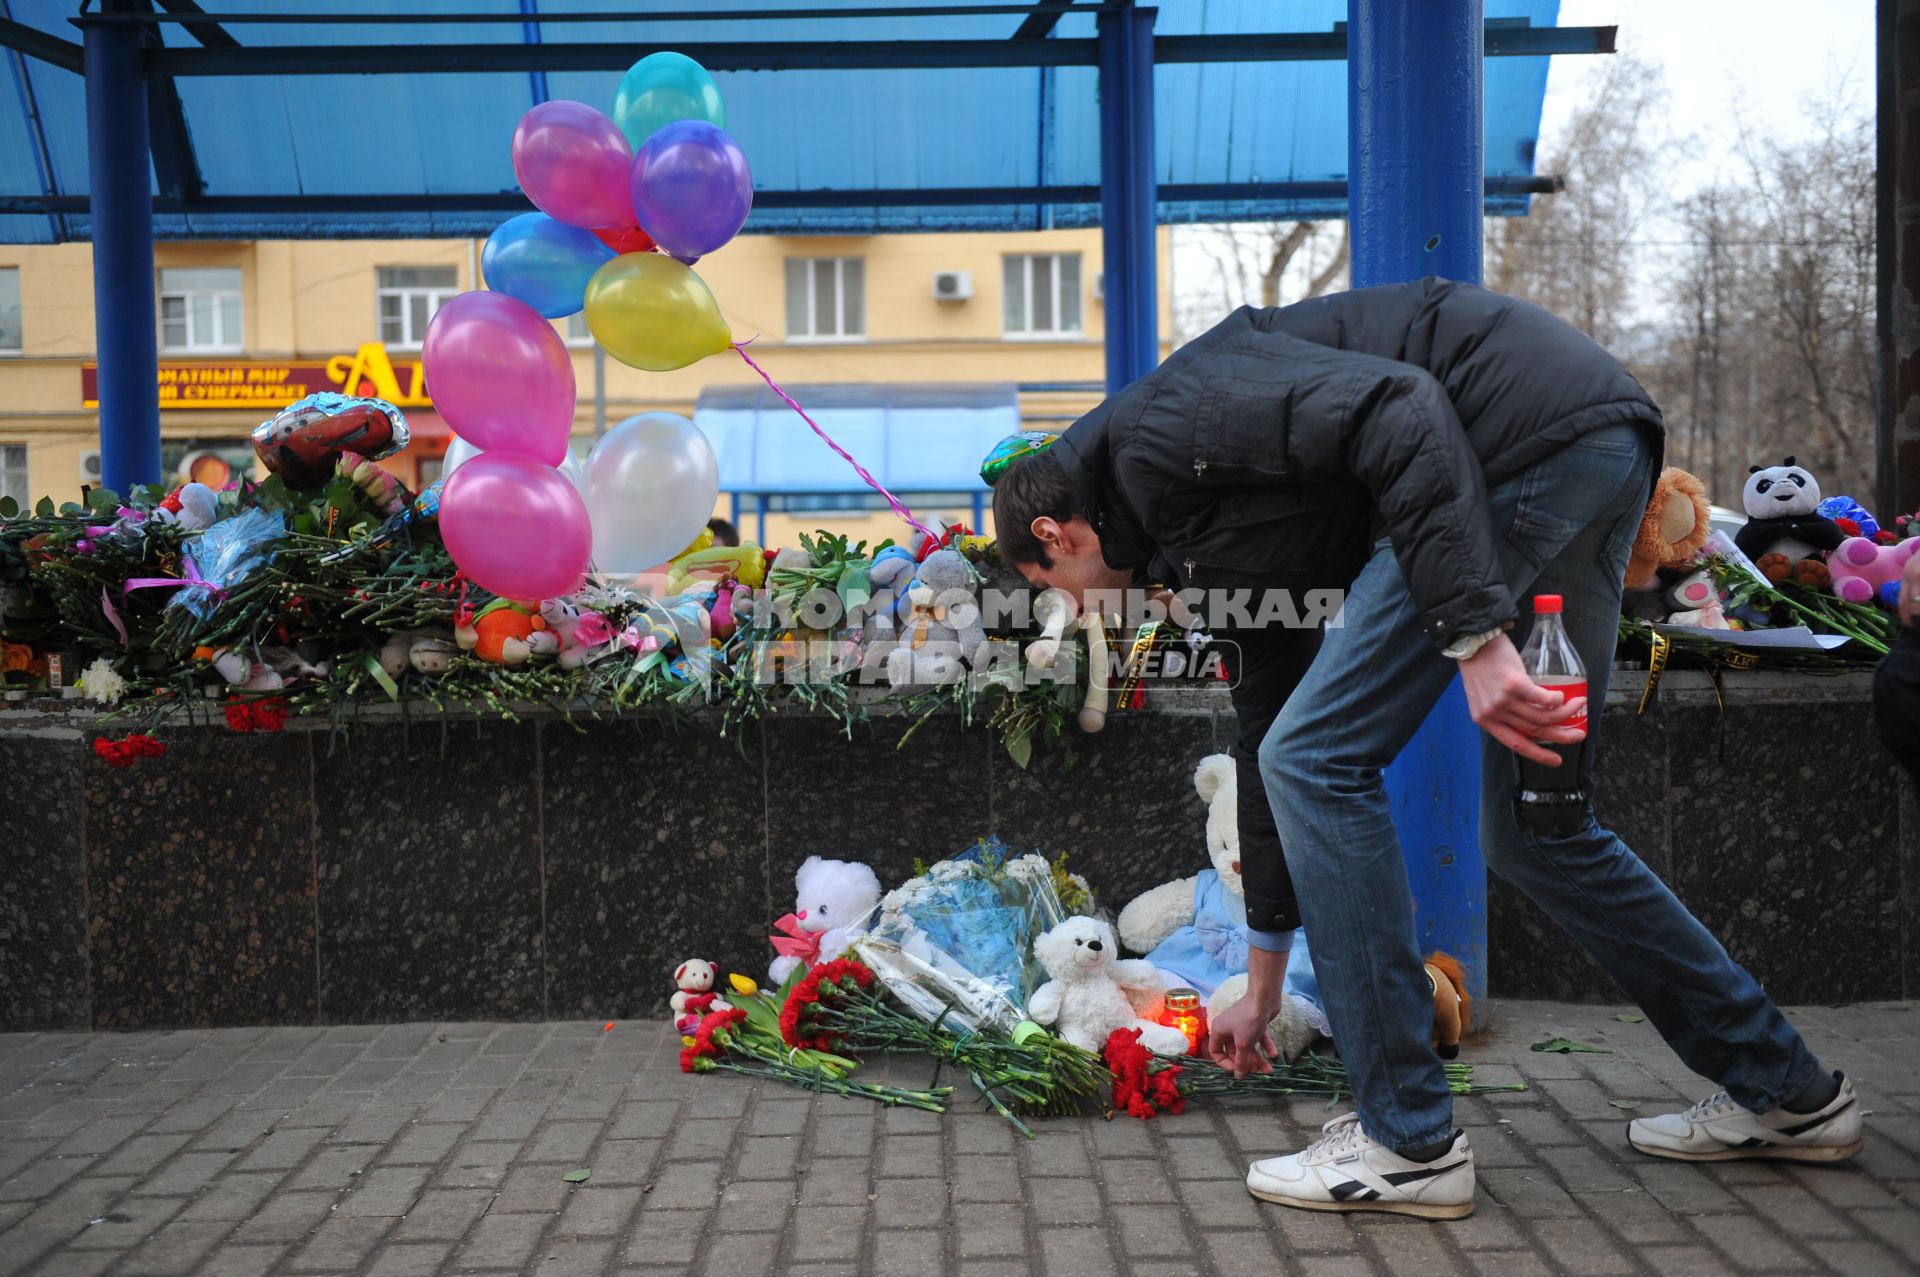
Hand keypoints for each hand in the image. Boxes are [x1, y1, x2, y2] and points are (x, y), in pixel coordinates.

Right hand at [1207, 994, 1278, 1077]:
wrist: (1264, 997)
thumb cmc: (1249, 1019)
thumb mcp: (1243, 1044)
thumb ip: (1241, 1061)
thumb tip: (1239, 1077)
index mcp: (1219, 1031)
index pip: (1216, 1052)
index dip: (1225, 1064)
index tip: (1237, 1070)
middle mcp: (1228, 1029)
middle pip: (1235, 1052)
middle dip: (1246, 1062)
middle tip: (1256, 1072)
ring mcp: (1242, 1026)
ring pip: (1248, 1047)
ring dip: (1258, 1058)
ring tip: (1269, 1070)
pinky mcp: (1254, 1023)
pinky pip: (1258, 1038)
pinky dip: (1265, 1046)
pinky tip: (1274, 1054)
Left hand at [1458, 634, 1585, 766]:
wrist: (1472, 642)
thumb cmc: (1479, 665)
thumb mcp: (1483, 696)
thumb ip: (1501, 709)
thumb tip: (1529, 717)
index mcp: (1485, 720)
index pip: (1515, 743)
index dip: (1538, 754)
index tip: (1555, 761)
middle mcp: (1494, 714)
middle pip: (1534, 732)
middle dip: (1560, 736)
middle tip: (1577, 735)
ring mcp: (1504, 700)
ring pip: (1542, 716)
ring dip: (1566, 713)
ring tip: (1579, 705)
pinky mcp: (1514, 685)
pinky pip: (1543, 699)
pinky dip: (1557, 700)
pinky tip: (1564, 697)